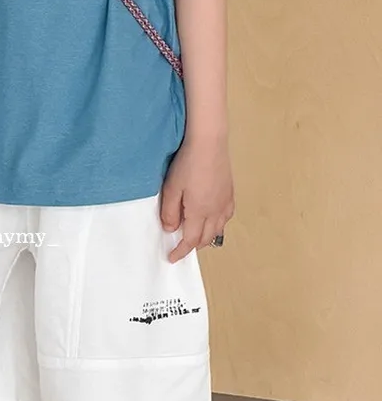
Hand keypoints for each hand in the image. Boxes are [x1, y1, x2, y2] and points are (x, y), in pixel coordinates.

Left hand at [160, 136, 234, 263]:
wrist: (209, 143)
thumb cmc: (188, 163)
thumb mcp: (171, 187)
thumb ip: (170, 211)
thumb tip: (170, 229)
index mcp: (200, 212)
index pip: (190, 241)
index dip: (180, 251)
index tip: (171, 258)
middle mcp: (216, 211)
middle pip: (206, 238)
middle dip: (193, 246)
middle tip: (181, 245)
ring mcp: (225, 202)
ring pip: (218, 229)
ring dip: (206, 236)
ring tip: (195, 233)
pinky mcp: (230, 193)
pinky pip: (226, 217)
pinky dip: (218, 224)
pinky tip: (211, 217)